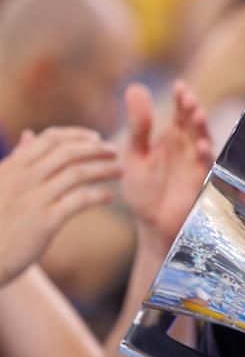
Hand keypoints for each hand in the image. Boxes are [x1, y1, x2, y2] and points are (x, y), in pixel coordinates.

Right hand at [0, 128, 119, 285]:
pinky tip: (109, 197)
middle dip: (96, 149)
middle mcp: (23, 179)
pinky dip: (98, 196)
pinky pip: (79, 201)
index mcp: (13, 167)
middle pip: (67, 153)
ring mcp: (34, 199)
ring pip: (77, 174)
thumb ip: (16, 159)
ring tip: (120, 170)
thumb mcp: (0, 183)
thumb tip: (29, 134)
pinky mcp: (45, 222)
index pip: (49, 139)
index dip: (77, 135)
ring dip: (103, 169)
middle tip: (115, 151)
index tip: (96, 138)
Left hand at [120, 80, 212, 248]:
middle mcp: (187, 148)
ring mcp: (195, 164)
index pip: (179, 112)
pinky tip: (202, 147)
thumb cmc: (143, 190)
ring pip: (205, 140)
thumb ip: (138, 126)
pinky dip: (207, 156)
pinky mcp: (200, 181)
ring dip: (203, 128)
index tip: (179, 86)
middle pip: (194, 123)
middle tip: (188, 99)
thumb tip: (135, 87)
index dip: (181, 98)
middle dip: (193, 110)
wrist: (151, 223)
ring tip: (197, 115)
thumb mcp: (134, 155)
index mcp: (171, 138)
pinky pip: (208, 166)